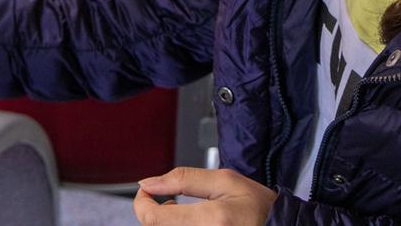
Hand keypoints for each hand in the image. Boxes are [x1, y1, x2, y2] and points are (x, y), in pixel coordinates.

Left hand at [134, 168, 277, 224]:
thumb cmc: (259, 208)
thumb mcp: (225, 180)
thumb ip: (184, 179)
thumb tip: (149, 182)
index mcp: (211, 220)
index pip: (153, 218)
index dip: (142, 202)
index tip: (147, 190)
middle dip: (153, 211)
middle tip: (168, 198)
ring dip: (163, 222)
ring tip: (178, 211)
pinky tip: (188, 223)